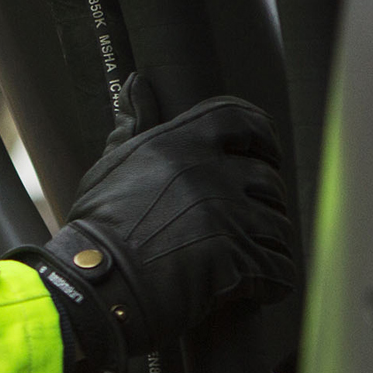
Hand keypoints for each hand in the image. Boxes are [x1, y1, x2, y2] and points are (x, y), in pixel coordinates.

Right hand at [14, 77, 297, 372]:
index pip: (242, 119)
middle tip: (248, 224)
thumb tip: (137, 84)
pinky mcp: (235, 259)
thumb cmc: (98, 229)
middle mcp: (207, 173)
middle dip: (265, 203)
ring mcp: (225, 216)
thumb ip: (133, 126)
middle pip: (268, 179)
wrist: (93, 285)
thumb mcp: (111, 166)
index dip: (262, 137)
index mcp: (179, 144)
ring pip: (278, 227)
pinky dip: (271, 283)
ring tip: (246, 260)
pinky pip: (278, 270)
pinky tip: (253, 288)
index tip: (267, 155)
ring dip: (268, 246)